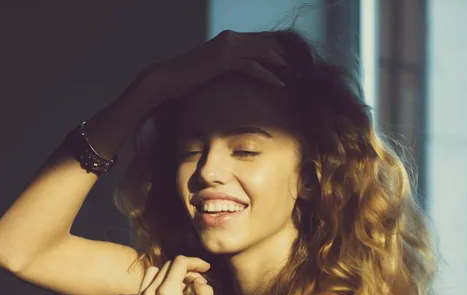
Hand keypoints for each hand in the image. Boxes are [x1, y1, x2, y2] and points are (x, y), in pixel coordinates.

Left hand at [124, 255, 214, 294]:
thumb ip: (205, 290)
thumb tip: (198, 279)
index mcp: (167, 293)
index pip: (180, 262)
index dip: (195, 261)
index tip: (204, 268)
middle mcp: (148, 294)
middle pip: (167, 267)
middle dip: (184, 270)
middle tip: (195, 282)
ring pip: (151, 275)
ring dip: (167, 277)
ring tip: (178, 290)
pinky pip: (142, 292)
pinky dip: (155, 292)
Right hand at [130, 30, 287, 106]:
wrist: (166, 78)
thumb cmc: (187, 77)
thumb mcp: (211, 68)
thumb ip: (226, 66)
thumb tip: (238, 75)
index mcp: (228, 39)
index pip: (260, 41)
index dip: (277, 50)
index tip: (292, 63)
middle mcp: (230, 38)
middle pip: (265, 44)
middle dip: (284, 56)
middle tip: (300, 69)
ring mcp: (226, 48)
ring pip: (262, 53)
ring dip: (281, 65)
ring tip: (295, 76)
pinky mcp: (223, 60)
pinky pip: (252, 66)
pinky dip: (268, 75)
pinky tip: (280, 84)